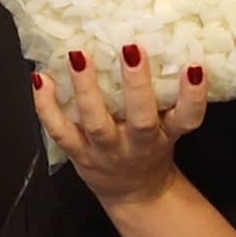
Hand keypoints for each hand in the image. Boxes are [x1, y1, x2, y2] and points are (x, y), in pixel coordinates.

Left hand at [32, 44, 208, 205]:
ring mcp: (106, 150)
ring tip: (79, 56)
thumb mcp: (170, 126)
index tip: (194, 66)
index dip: (193, 95)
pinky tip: (41, 79)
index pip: (187, 117)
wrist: (136, 194)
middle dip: (136, 85)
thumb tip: (167, 42)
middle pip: (141, 118)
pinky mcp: (79, 154)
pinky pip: (60, 131)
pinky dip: (47, 105)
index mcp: (166, 134)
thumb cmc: (153, 149)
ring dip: (86, 88)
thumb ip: (170, 95)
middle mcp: (138, 144)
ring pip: (96, 122)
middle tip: (131, 49)